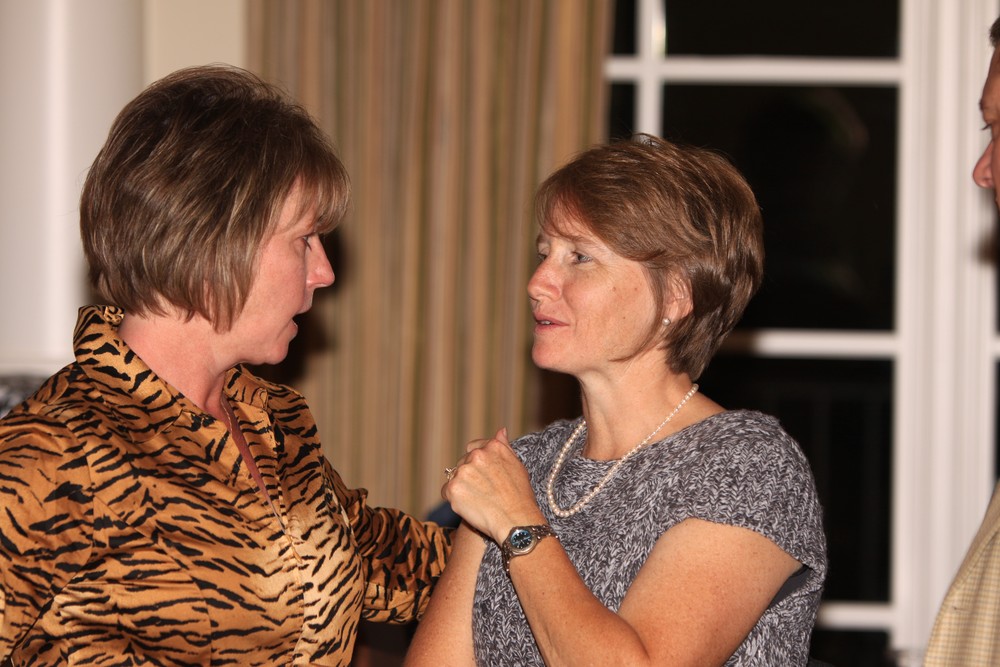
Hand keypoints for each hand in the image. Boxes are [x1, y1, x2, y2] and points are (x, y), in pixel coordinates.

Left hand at [442, 428, 545, 542]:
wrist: (516, 521)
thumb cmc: (520, 496)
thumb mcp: (517, 465)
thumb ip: (504, 446)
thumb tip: (500, 431)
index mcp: (492, 447)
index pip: (473, 447)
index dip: (476, 463)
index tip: (482, 476)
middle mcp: (477, 455)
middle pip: (462, 463)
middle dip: (468, 476)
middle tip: (483, 493)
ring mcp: (464, 471)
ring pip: (453, 476)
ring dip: (461, 486)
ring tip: (478, 501)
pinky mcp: (453, 488)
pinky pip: (446, 491)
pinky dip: (453, 499)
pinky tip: (469, 506)